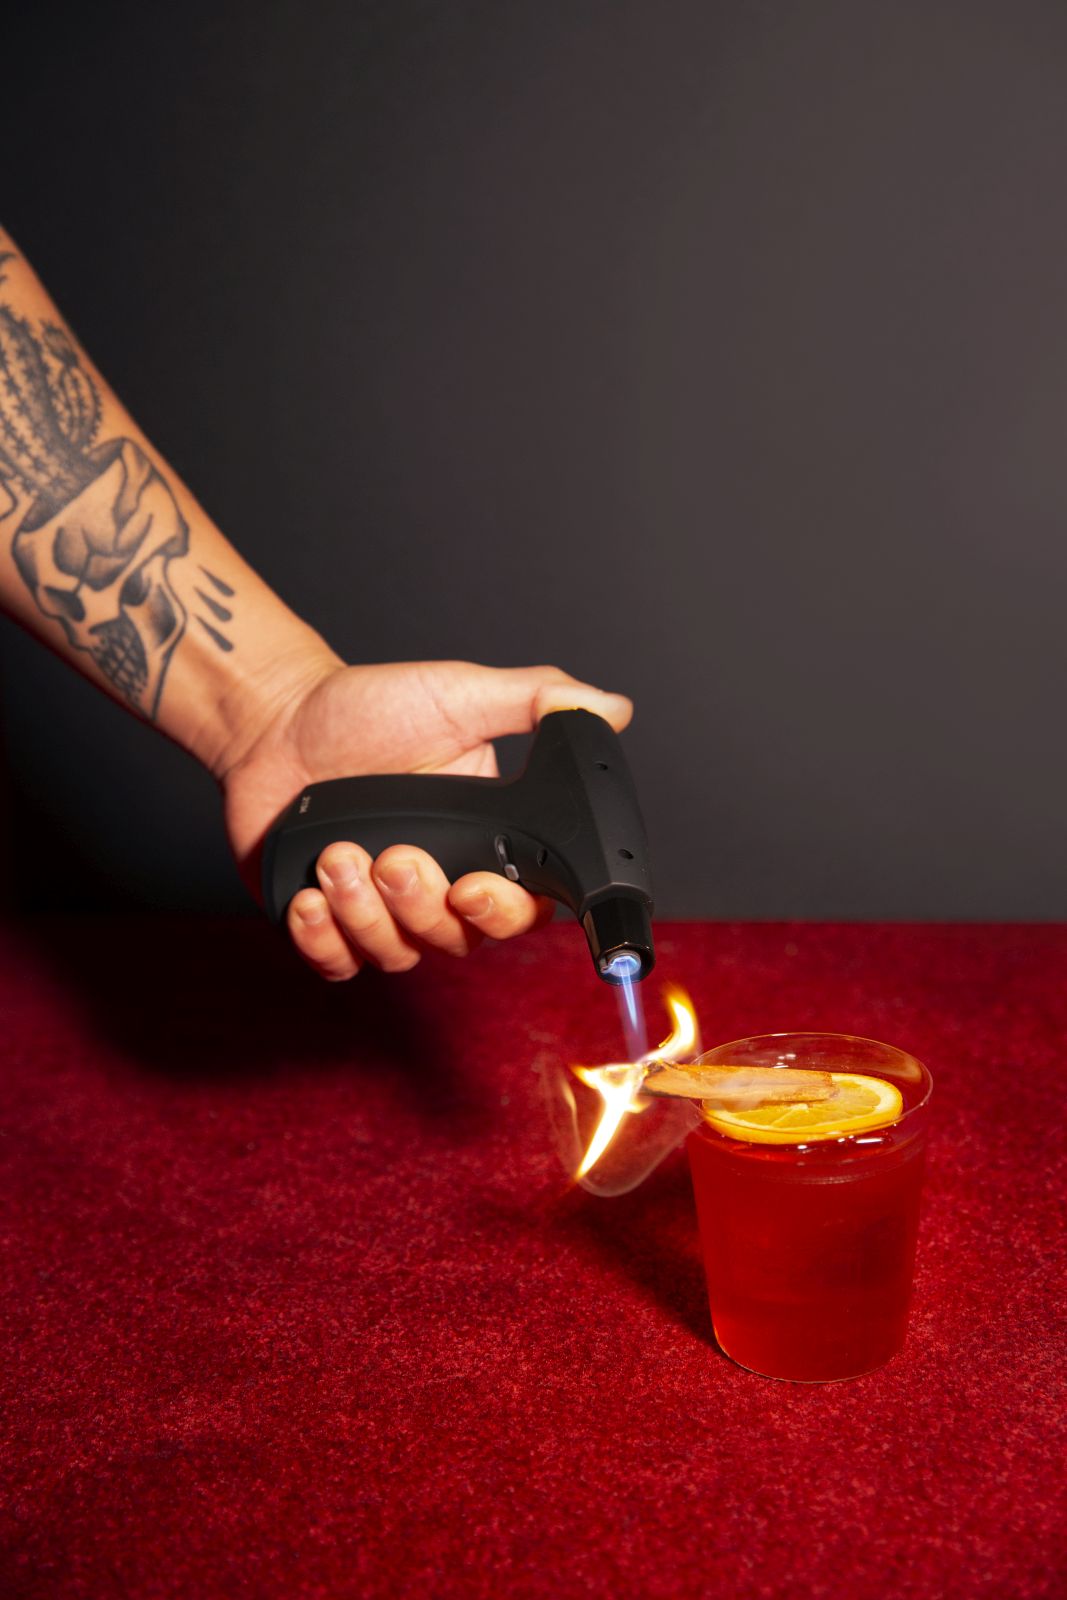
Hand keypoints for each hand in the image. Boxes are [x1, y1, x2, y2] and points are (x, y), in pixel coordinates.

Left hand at [221, 659, 632, 978]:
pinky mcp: (329, 924)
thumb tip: (610, 707)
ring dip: (367, 914)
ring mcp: (384, 910)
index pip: (522, 904)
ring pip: (400, 954)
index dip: (505, 911)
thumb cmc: (367, 709)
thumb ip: (534, 700)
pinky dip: (324, 939)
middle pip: (461, 940)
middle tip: (395, 856)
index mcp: (483, 840)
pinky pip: (340, 963)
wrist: (277, 721)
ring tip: (338, 854)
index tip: (473, 886)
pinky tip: (310, 895)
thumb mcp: (458, 694)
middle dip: (425, 906)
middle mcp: (440, 885)